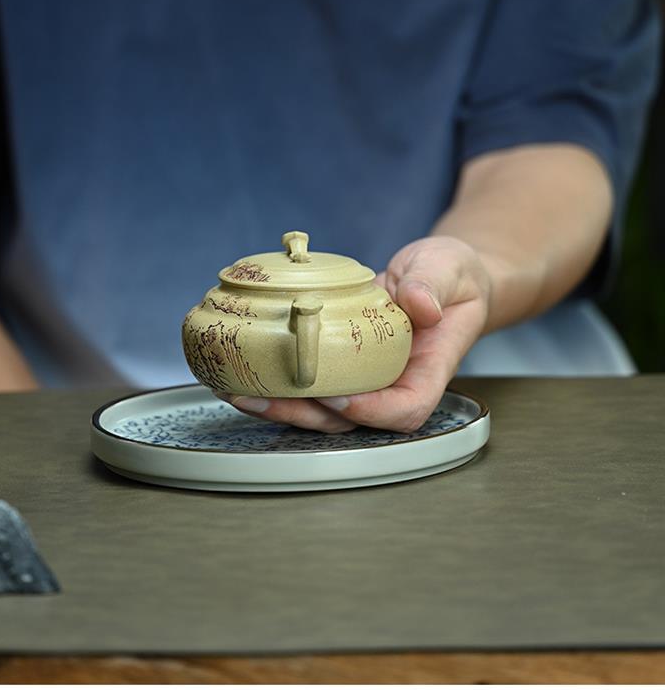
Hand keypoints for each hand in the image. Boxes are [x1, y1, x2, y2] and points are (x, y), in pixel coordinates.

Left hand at [218, 236, 492, 432]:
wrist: (440, 278)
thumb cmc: (451, 276)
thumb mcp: (449, 268)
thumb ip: (433, 284)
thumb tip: (418, 303)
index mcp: (429, 368)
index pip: (406, 409)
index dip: (371, 412)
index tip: (340, 395)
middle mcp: (395, 382)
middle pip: (352, 420)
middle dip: (306, 414)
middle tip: (263, 397)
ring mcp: (367, 379)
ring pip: (325, 410)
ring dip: (281, 406)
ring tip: (238, 391)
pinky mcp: (344, 366)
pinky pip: (314, 384)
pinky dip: (279, 384)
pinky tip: (244, 374)